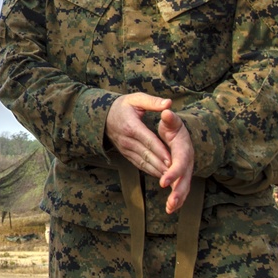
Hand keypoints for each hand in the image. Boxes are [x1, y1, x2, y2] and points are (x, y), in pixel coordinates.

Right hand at [106, 93, 192, 211]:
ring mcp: (125, 148)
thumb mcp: (136, 99)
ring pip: (143, 161)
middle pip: (147, 154)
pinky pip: (138, 164)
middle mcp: (127, 140)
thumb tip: (169, 104)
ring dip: (156, 170)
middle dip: (161, 164)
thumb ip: (153, 102)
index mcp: (131, 126)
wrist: (103, 116)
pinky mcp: (125, 154)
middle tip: (175, 173)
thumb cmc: (123, 106)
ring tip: (170, 178)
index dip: (160, 151)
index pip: (148, 140)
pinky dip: (149, 170)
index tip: (172, 160)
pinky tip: (160, 175)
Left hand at [157, 108, 192, 213]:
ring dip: (178, 198)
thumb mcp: (170, 120)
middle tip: (171, 202)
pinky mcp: (181, 175)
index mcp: (184, 148)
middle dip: (178, 191)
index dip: (173, 172)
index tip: (164, 181)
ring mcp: (185, 169)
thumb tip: (167, 111)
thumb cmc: (171, 124)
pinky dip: (176, 199)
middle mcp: (187, 160)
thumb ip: (169, 118)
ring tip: (170, 209)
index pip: (180, 162)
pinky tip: (170, 209)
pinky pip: (180, 188)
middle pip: (185, 178)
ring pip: (183, 186)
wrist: (177, 130)